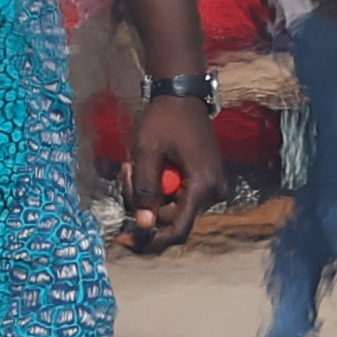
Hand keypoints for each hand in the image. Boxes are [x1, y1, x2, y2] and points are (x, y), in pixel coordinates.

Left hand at [119, 92, 223, 253]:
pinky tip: (148, 165)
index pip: (177, 230)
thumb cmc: (165, 118)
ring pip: (170, 208)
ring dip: (147, 192)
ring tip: (134, 163)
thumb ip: (146, 188)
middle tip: (126, 171)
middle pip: (169, 217)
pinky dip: (158, 187)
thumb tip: (143, 225)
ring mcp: (210, 188)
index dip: (149, 241)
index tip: (124, 241)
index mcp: (203, 186)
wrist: (183, 96)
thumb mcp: (147, 150)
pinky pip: (176, 197)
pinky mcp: (204, 182)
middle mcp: (213, 193)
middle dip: (142, 202)